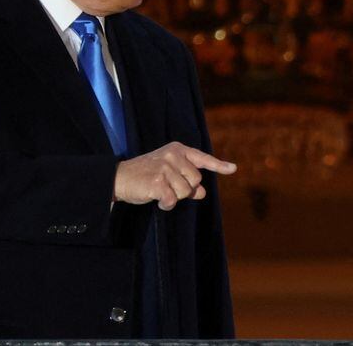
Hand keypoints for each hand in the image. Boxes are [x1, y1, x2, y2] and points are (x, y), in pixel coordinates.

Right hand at [114, 141, 235, 210]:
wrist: (119, 177)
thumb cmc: (146, 175)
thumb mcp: (169, 174)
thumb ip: (187, 181)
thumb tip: (202, 193)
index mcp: (178, 150)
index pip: (202, 158)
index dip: (218, 165)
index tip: (233, 169)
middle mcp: (173, 155)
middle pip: (196, 181)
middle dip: (184, 189)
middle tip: (167, 185)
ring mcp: (165, 167)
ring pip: (186, 192)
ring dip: (174, 197)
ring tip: (159, 190)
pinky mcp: (157, 182)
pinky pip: (173, 200)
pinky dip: (166, 204)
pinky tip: (156, 198)